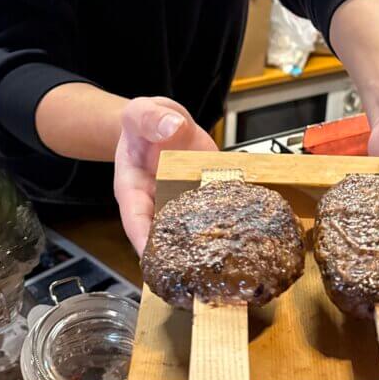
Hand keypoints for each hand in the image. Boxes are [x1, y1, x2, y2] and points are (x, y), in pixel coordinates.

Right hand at [114, 97, 217, 254]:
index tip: (152, 259)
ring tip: (225, 251)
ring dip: (209, 238)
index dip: (142, 240)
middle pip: (166, 233)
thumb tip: (171, 127)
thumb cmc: (142, 124)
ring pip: (195, 226)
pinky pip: (217, 205)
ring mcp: (184, 199)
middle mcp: (159, 201)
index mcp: (133, 189)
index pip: (135, 219)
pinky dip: (230, 213)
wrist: (161, 121)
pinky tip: (246, 221)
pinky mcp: (206, 193)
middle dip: (179, 252)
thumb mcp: (139, 113)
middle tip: (195, 266)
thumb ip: (150, 119)